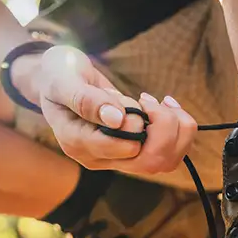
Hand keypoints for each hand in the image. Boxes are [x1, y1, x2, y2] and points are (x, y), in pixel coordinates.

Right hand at [29, 45, 196, 174]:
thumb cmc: (58, 75)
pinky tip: (165, 106)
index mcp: (77, 142)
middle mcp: (97, 157)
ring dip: (176, 129)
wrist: (59, 79)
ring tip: (161, 102)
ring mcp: (115, 157)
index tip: (132, 99)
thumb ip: (86, 99)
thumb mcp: (64, 79)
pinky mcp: (130, 151)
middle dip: (164, 127)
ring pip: (164, 161)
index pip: (123, 147)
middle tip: (149, 100)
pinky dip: (178, 130)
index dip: (138, 123)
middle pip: (149, 162)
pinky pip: (168, 153)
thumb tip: (117, 119)